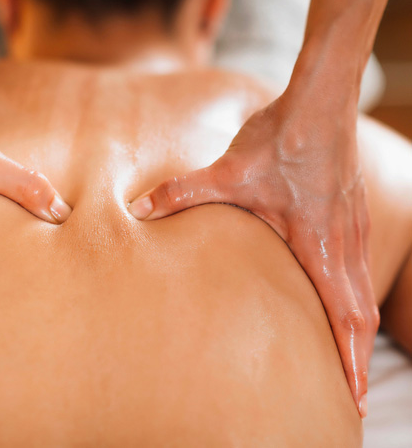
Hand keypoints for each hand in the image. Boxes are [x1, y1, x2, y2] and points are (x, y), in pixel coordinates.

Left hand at [128, 91, 377, 416]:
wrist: (319, 100)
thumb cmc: (281, 138)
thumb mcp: (228, 172)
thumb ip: (182, 193)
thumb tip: (138, 208)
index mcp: (320, 243)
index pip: (343, 315)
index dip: (349, 360)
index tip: (352, 399)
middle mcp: (342, 242)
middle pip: (360, 314)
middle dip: (357, 358)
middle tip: (351, 399)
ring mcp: (351, 228)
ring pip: (360, 291)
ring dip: (355, 329)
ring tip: (346, 359)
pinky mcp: (348, 213)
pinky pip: (355, 267)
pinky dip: (352, 297)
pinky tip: (335, 299)